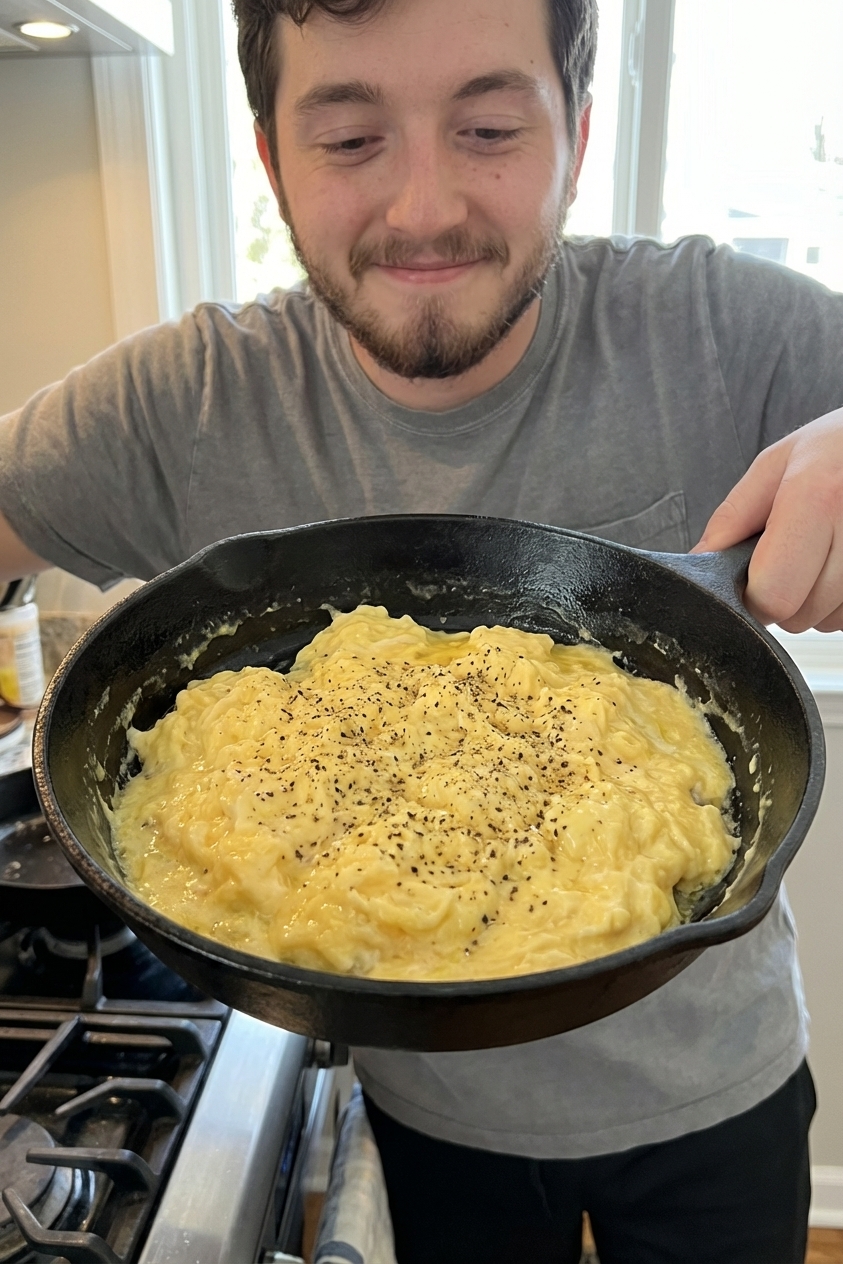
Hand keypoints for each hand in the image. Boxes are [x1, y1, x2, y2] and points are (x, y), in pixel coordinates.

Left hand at [691, 407, 842, 631]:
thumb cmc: (837, 449)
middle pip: (798, 616)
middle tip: (791, 554)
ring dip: (813, 599)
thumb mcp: (777, 463)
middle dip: (782, 597)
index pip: (774, 595)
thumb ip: (734, 516)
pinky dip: (837, 599)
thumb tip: (699, 561)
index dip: (753, 595)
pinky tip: (840, 560)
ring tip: (823, 549)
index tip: (751, 578)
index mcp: (818, 498)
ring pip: (824, 622)